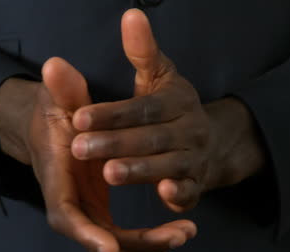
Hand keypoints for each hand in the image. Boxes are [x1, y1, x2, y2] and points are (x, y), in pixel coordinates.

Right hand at [0, 58, 195, 251]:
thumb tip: (55, 64)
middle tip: (175, 239)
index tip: (112, 246)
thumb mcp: (61, 99)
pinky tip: (175, 242)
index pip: (66, 216)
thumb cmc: (58, 116)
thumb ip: (63, 88)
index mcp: (57, 181)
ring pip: (116, 246)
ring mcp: (87, 213)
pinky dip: (147, 246)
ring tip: (183, 237)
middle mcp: (70, 205)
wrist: (56, 131)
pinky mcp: (100, 214)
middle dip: (135, 244)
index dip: (86, 233)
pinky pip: (124, 240)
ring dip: (148, 249)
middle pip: (98, 239)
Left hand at [71, 9, 266, 212]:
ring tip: (109, 173)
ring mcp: (195, 158)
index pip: (142, 108)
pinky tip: (163, 195)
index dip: (112, 113)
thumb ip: (143, 51)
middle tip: (80, 147)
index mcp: (177, 102)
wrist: (211, 140)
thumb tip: (131, 15)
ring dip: (140, 170)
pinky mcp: (196, 184)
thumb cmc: (173, 108)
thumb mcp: (160, 76)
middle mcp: (189, 129)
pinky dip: (179, 194)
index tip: (78, 117)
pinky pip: (190, 191)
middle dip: (116, 143)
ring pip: (168, 165)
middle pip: (151, 137)